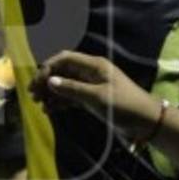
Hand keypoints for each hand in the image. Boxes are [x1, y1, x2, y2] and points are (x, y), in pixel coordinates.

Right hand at [31, 50, 160, 137]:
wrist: (145, 121)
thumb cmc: (124, 105)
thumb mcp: (96, 97)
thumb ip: (72, 89)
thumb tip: (50, 81)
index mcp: (93, 65)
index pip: (65, 59)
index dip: (48, 67)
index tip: (37, 82)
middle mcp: (90, 73)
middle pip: (62, 72)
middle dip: (47, 81)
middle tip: (33, 95)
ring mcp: (91, 86)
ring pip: (65, 85)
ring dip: (52, 93)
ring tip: (40, 105)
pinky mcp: (92, 99)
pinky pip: (71, 97)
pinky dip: (61, 102)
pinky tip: (50, 110)